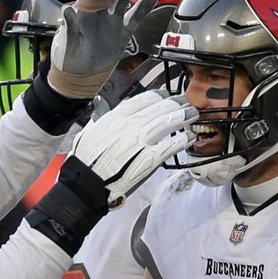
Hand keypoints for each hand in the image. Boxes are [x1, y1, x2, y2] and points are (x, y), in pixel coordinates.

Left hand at [49, 0, 161, 98]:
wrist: (79, 78)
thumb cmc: (68, 61)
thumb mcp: (67, 45)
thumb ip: (70, 28)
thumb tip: (67, 10)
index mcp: (83, 13)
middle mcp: (98, 14)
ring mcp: (111, 22)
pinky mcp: (122, 33)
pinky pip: (135, 17)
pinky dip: (143, 6)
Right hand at [71, 88, 197, 207]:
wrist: (86, 184)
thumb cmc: (85, 162)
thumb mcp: (89, 132)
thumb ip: (100, 118)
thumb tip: (103, 107)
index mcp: (115, 118)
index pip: (143, 99)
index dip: (158, 96)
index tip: (166, 95)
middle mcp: (129, 126)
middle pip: (159, 108)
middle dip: (175, 104)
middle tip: (185, 103)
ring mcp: (140, 141)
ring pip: (167, 123)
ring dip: (182, 117)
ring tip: (192, 116)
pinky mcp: (148, 159)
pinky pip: (169, 146)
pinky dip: (181, 141)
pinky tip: (188, 137)